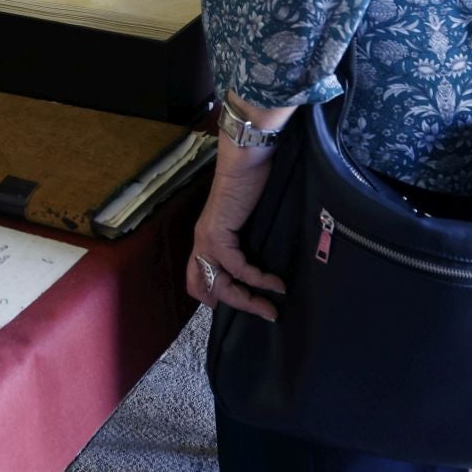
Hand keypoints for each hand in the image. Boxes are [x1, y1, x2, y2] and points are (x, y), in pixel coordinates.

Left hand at [188, 140, 285, 321]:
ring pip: (219, 284)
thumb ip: (244, 241)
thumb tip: (260, 263)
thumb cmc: (251, 183)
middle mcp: (201, 241)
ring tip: (271, 309)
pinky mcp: (217, 234)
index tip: (243, 303)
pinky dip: (258, 280)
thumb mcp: (245, 220)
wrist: (247, 159)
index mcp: (205, 238)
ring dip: (247, 301)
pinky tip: (276, 284)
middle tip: (263, 313)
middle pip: (203, 287)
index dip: (213, 297)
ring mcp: (207, 238)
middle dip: (233, 305)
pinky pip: (237, 268)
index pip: (195, 278)